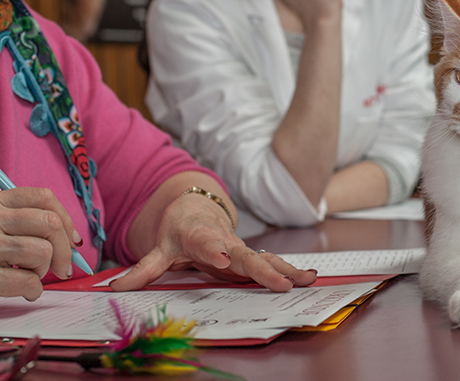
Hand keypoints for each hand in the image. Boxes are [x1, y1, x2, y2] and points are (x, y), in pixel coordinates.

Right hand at [0, 187, 81, 300]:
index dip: (66, 220)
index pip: (43, 198)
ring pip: (41, 251)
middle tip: (62, 268)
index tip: (73, 241)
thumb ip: (22, 222)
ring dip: (43, 269)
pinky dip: (33, 288)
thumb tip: (70, 241)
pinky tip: (26, 291)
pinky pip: (26, 280)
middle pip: (49, 224)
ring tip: (32, 277)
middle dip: (64, 250)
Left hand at [109, 191, 315, 291]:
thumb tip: (115, 287)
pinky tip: (310, 277)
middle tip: (278, 281)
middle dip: (261, 268)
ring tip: (305, 279)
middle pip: (244, 255)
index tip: (222, 259)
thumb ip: (142, 268)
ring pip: (264, 259)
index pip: (205, 243)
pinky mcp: (251, 258)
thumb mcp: (159, 246)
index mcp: (199, 235)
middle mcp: (225, 241)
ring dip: (285, 269)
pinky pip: (272, 264)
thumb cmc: (180, 229)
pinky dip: (291, 270)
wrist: (198, 208)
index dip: (212, 251)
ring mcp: (241, 249)